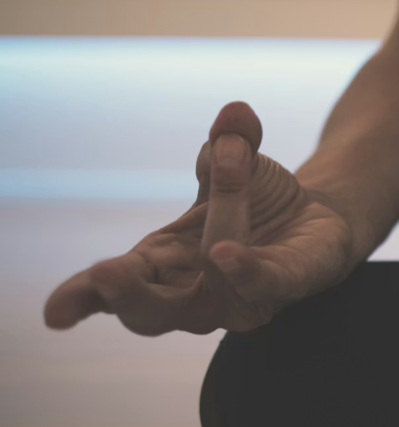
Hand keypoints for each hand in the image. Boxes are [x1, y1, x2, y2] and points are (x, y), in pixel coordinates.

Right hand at [43, 102, 358, 335]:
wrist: (316, 218)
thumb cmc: (254, 200)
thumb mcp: (235, 160)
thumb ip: (231, 140)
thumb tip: (236, 113)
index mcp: (161, 263)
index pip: (111, 290)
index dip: (81, 298)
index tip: (55, 313)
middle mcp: (194, 294)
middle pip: (150, 313)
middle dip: (127, 295)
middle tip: (106, 273)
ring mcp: (238, 299)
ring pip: (213, 289)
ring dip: (215, 238)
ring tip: (221, 206)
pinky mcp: (286, 288)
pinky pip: (263, 286)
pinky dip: (246, 271)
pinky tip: (229, 253)